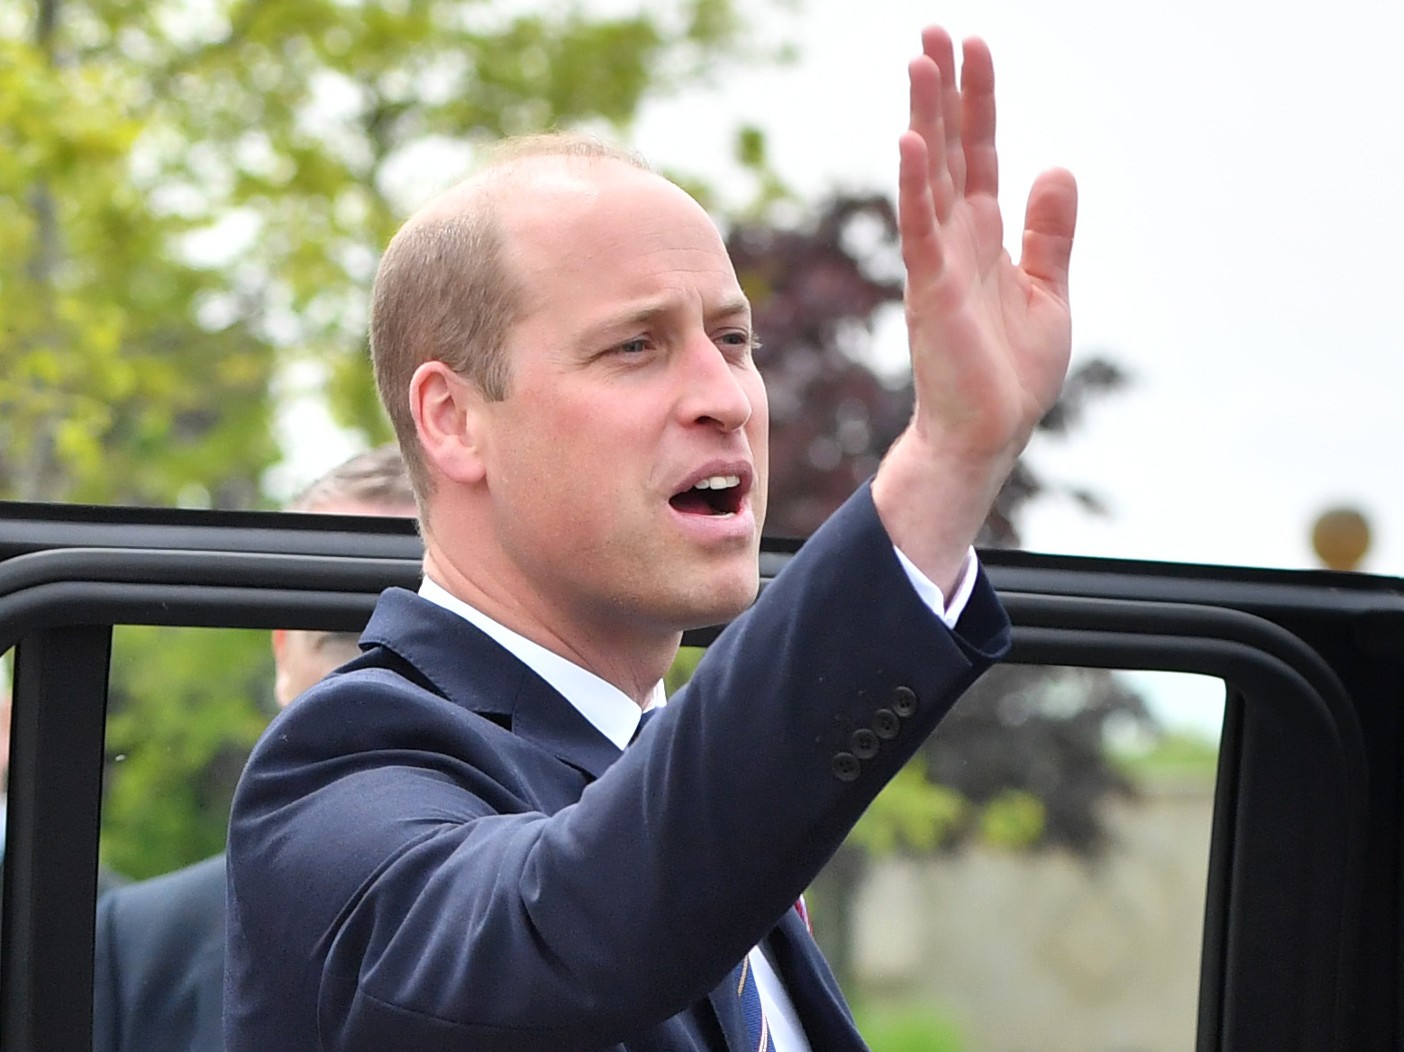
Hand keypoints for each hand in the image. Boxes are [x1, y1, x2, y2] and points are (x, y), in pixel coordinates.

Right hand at [873, 27, 1077, 590]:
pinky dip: (916, 187)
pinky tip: (911, 142)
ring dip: (926, 120)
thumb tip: (1056, 166)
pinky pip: (921, 230)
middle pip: (952, 150)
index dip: (979, 101)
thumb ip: (1049, 233)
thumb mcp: (1049, 291)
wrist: (990, 433)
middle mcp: (957, 240)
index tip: (973, 47)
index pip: (982, 154)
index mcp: (987, 237)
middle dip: (944, 91)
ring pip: (932, 178)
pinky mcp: (933, 293)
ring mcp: (941, 263)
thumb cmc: (1011, 373)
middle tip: (934, 32)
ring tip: (919, 63)